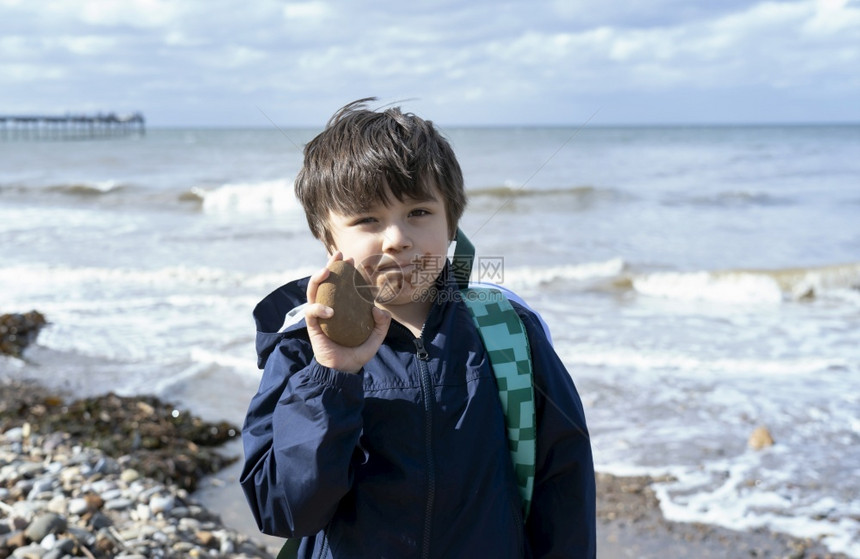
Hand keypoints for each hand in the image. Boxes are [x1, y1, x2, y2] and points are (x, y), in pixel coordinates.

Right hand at [305, 252, 390, 373]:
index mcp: (343, 307)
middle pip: (325, 281)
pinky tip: (330, 311)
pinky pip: (311, 312)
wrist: (345, 371)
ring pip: (312, 291)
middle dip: (330, 265)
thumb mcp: (376, 337)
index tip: (351, 260)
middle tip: (338, 256)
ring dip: (317, 278)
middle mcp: (329, 307)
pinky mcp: (312, 326)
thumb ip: (382, 324)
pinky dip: (318, 308)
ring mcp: (319, 315)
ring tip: (326, 271)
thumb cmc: (357, 352)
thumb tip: (377, 309)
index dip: (344, 270)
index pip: (341, 284)